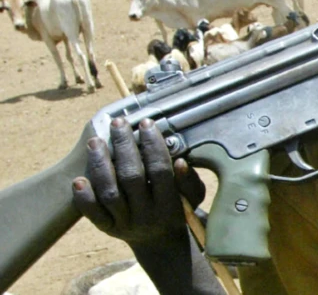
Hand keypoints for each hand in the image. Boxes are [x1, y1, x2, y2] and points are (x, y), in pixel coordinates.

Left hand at [71, 117, 205, 247]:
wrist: (159, 242)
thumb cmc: (177, 209)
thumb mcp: (193, 198)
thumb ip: (188, 181)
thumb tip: (180, 161)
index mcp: (169, 204)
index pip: (160, 170)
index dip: (153, 145)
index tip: (147, 123)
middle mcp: (146, 215)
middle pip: (132, 177)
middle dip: (124, 146)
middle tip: (118, 123)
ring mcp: (124, 223)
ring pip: (109, 193)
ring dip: (100, 165)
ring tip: (95, 141)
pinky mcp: (107, 229)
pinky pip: (93, 214)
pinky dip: (84, 198)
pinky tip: (78, 178)